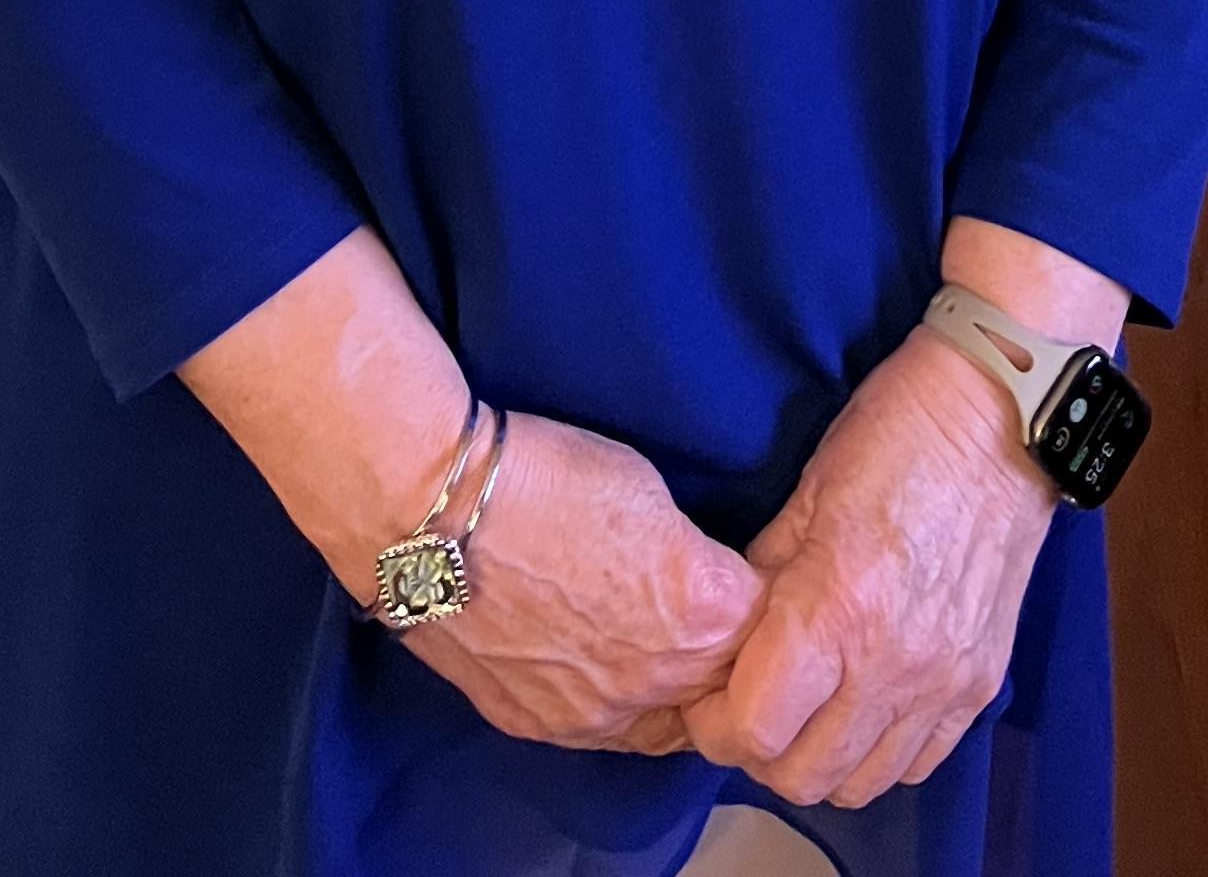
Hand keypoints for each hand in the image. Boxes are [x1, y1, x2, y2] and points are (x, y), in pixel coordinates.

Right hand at [390, 410, 767, 754]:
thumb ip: (693, 555)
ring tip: (660, 642)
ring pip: (669, 724)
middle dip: (730, 655)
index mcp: (702, 613)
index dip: (762, 599)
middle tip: (712, 615)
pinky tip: (606, 664)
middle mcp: (660, 681)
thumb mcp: (649, 489)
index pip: (772, 628)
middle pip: (728, 687)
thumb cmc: (544, 474)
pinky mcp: (542, 727)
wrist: (435, 510)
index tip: (752, 580)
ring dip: (678, 692)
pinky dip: (620, 704)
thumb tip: (704, 580)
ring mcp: (598, 715)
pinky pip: (607, 732)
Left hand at [682, 327, 1056, 806]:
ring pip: (860, 784)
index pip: (752, 731)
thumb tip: (727, 633)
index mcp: (835, 609)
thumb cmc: (896, 433)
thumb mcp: (805, 493)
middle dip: (758, 750)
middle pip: (802, 776)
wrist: (1001, 417)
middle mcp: (892, 665)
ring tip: (805, 707)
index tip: (706, 694)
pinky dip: (879, 751)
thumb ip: (762, 577)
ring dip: (819, 759)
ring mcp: (943, 684)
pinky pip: (917, 763)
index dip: (713, 722)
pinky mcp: (980, 686)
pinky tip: (863, 703)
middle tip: (748, 702)